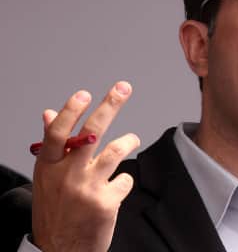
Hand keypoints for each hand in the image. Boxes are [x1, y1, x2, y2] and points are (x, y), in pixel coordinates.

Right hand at [31, 81, 139, 251]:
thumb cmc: (56, 210)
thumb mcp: (46, 178)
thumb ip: (52, 145)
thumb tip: (49, 112)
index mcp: (49, 166)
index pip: (58, 133)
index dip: (71, 111)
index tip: (84, 94)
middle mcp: (67, 175)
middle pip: (92, 132)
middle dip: (110, 105)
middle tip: (123, 87)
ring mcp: (87, 188)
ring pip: (117, 150)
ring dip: (129, 140)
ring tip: (132, 139)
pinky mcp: (106, 202)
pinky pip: (125, 180)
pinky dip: (124, 181)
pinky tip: (117, 187)